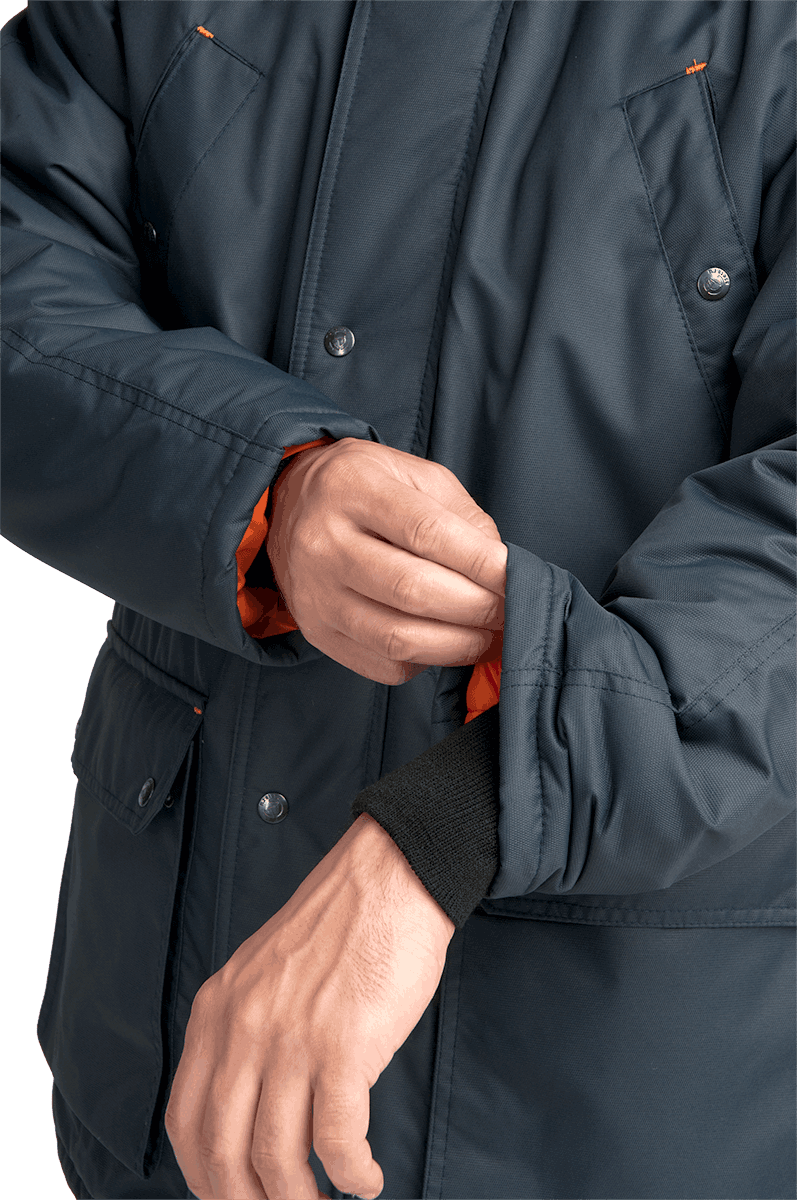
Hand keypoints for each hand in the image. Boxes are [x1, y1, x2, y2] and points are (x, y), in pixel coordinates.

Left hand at [165, 813, 454, 1199]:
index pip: (185, 1120)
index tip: (229, 1196)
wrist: (390, 878)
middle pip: (222, 1151)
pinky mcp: (343, 1047)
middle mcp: (243, 1028)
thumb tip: (250, 1107)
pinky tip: (366, 1178)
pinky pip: (338, 1140)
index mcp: (218, 1009)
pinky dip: (352, 1174)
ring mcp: (291, 1039)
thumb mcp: (263, 971)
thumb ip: (245, 1029)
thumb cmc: (340, 927)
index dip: (203, 1175)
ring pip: (276, 1158)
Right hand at [265, 437, 506, 684]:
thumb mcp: (414, 475)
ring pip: (398, 637)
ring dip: (458, 644)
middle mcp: (323, 541)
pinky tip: (438, 640)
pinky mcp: (316, 630)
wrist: (289, 505)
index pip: (427, 532)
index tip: (515, 577)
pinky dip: (425, 661)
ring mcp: (315, 592)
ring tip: (484, 633)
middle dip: (477, 608)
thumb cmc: (366, 488)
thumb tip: (501, 572)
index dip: (481, 563)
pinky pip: (382, 664)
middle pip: (413, 591)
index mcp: (353, 487)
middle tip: (507, 609)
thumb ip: (462, 517)